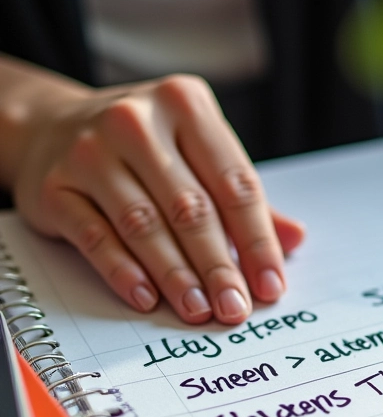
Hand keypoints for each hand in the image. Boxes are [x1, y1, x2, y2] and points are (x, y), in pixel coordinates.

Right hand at [11, 73, 303, 324]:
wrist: (53, 127)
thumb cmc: (146, 149)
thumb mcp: (198, 155)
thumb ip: (243, 198)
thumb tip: (295, 239)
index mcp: (187, 106)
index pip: (235, 184)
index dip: (258, 241)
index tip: (271, 286)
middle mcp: (137, 122)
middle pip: (191, 208)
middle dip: (219, 266)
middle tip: (236, 308)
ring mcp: (90, 152)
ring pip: (144, 225)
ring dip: (177, 275)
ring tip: (200, 310)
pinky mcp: (54, 186)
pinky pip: (95, 237)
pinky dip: (124, 272)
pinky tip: (148, 299)